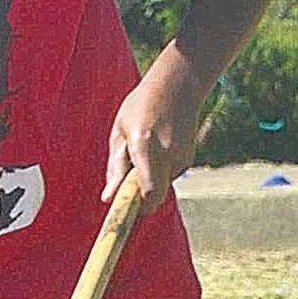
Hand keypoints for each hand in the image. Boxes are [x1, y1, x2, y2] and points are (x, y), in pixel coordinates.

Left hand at [105, 50, 202, 204]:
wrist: (177, 86)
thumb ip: (115, 166)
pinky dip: (159, 171)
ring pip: (162, 186)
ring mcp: (181, 157)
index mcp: (145, 146)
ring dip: (149, 180)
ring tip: (144, 150)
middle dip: (142, 199)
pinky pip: (169, 176)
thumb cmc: (141, 106)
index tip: (127, 212)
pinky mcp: (188, 159)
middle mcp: (166, 154)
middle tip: (128, 184)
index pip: (148, 192)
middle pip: (156, 197)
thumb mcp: (120, 132)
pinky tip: (157, 147)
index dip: (139, 208)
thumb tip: (108, 197)